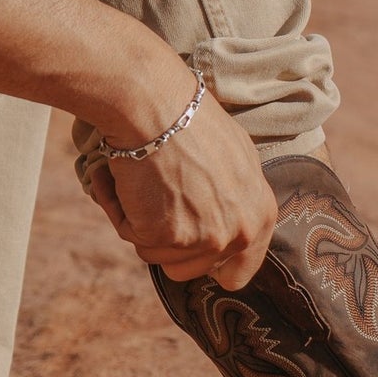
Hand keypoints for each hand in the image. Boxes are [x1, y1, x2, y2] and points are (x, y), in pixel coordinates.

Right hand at [87, 89, 276, 288]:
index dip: (213, 266)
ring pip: (155, 254)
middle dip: (166, 241)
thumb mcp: (236, 158)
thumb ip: (235, 196)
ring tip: (139, 178)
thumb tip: (222, 216)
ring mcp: (202, 238)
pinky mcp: (164, 237)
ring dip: (140, 222)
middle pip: (190, 269)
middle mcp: (237, 233)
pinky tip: (119, 176)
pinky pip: (129, 234)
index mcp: (259, 215)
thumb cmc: (191, 119)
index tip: (192, 254)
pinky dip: (117, 208)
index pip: (240, 271)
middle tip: (154, 201)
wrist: (157, 105)